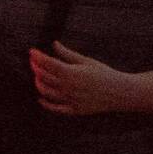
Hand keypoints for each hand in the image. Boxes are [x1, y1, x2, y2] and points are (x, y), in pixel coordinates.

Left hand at [28, 43, 143, 116]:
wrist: (120, 92)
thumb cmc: (104, 73)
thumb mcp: (86, 61)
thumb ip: (68, 54)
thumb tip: (54, 43)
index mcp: (72, 73)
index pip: (48, 63)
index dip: (38, 57)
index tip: (32, 51)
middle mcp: (69, 87)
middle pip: (45, 77)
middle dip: (36, 68)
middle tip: (33, 61)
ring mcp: (71, 99)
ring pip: (47, 92)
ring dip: (39, 83)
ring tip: (37, 76)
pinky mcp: (75, 110)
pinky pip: (57, 109)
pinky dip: (46, 105)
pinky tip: (40, 99)